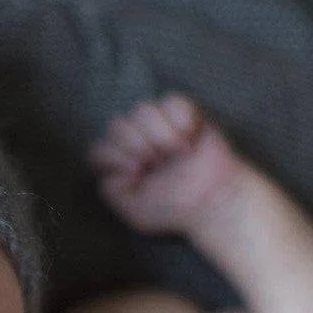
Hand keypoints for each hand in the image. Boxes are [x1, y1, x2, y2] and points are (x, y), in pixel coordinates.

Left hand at [88, 94, 248, 234]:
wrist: (214, 200)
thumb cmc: (176, 209)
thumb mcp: (134, 211)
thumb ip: (110, 190)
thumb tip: (109, 165)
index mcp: (121, 163)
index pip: (98, 148)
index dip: (114, 157)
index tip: (136, 172)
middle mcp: (136, 141)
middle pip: (116, 125)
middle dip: (138, 146)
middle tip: (160, 163)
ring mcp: (158, 125)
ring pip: (142, 109)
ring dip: (161, 135)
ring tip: (177, 153)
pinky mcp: (183, 114)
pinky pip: (171, 101)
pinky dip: (181, 120)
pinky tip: (190, 139)